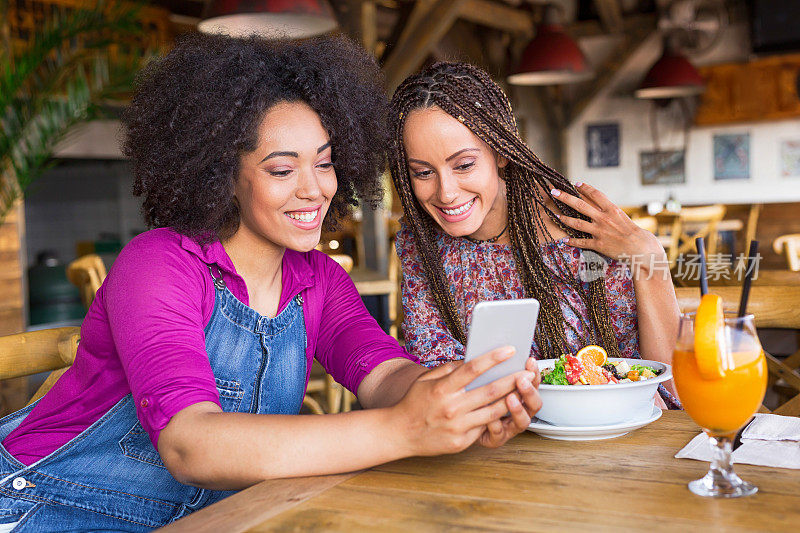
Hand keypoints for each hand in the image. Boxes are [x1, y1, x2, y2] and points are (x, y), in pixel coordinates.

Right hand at [394, 346, 537, 456]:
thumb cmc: (414, 403)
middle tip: (529, 371)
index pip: (472, 369)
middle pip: (490, 391)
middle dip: (513, 379)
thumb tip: (471, 360)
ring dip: (513, 400)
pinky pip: (484, 428)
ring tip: (526, 390)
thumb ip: (449, 369)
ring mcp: (457, 427)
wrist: (399, 433)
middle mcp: (451, 407)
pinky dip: (497, 419)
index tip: (510, 349)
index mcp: (442, 388)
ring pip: (494, 411)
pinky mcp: (461, 442)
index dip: (493, 358)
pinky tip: (510, 409)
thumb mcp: (426, 380)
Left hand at [478, 356, 541, 447]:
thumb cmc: (472, 398)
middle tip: (522, 379)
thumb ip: (489, 369)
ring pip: (523, 421)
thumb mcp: (480, 380)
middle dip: (530, 391)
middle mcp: (519, 411)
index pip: (533, 383)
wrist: (457, 423)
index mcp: (518, 394)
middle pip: (534, 403)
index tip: (529, 360)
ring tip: (510, 398)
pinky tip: (491, 419)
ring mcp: (509, 427)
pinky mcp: (496, 439)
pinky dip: (496, 427)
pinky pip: (499, 435)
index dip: (534, 373)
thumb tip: (493, 350)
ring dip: (518, 409)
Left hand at [551, 182, 665, 274]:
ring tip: (556, 216)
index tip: (575, 183)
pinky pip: (581, 242)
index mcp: (612, 210)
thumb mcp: (624, 218)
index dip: (584, 188)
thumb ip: (611, 213)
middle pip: (580, 205)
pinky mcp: (598, 244)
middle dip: (565, 197)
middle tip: (553, 192)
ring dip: (565, 219)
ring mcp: (600, 231)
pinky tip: (565, 240)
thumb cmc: (636, 233)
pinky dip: (572, 241)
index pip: (595, 194)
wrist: (642, 249)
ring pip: (577, 223)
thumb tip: (601, 207)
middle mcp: (604, 219)